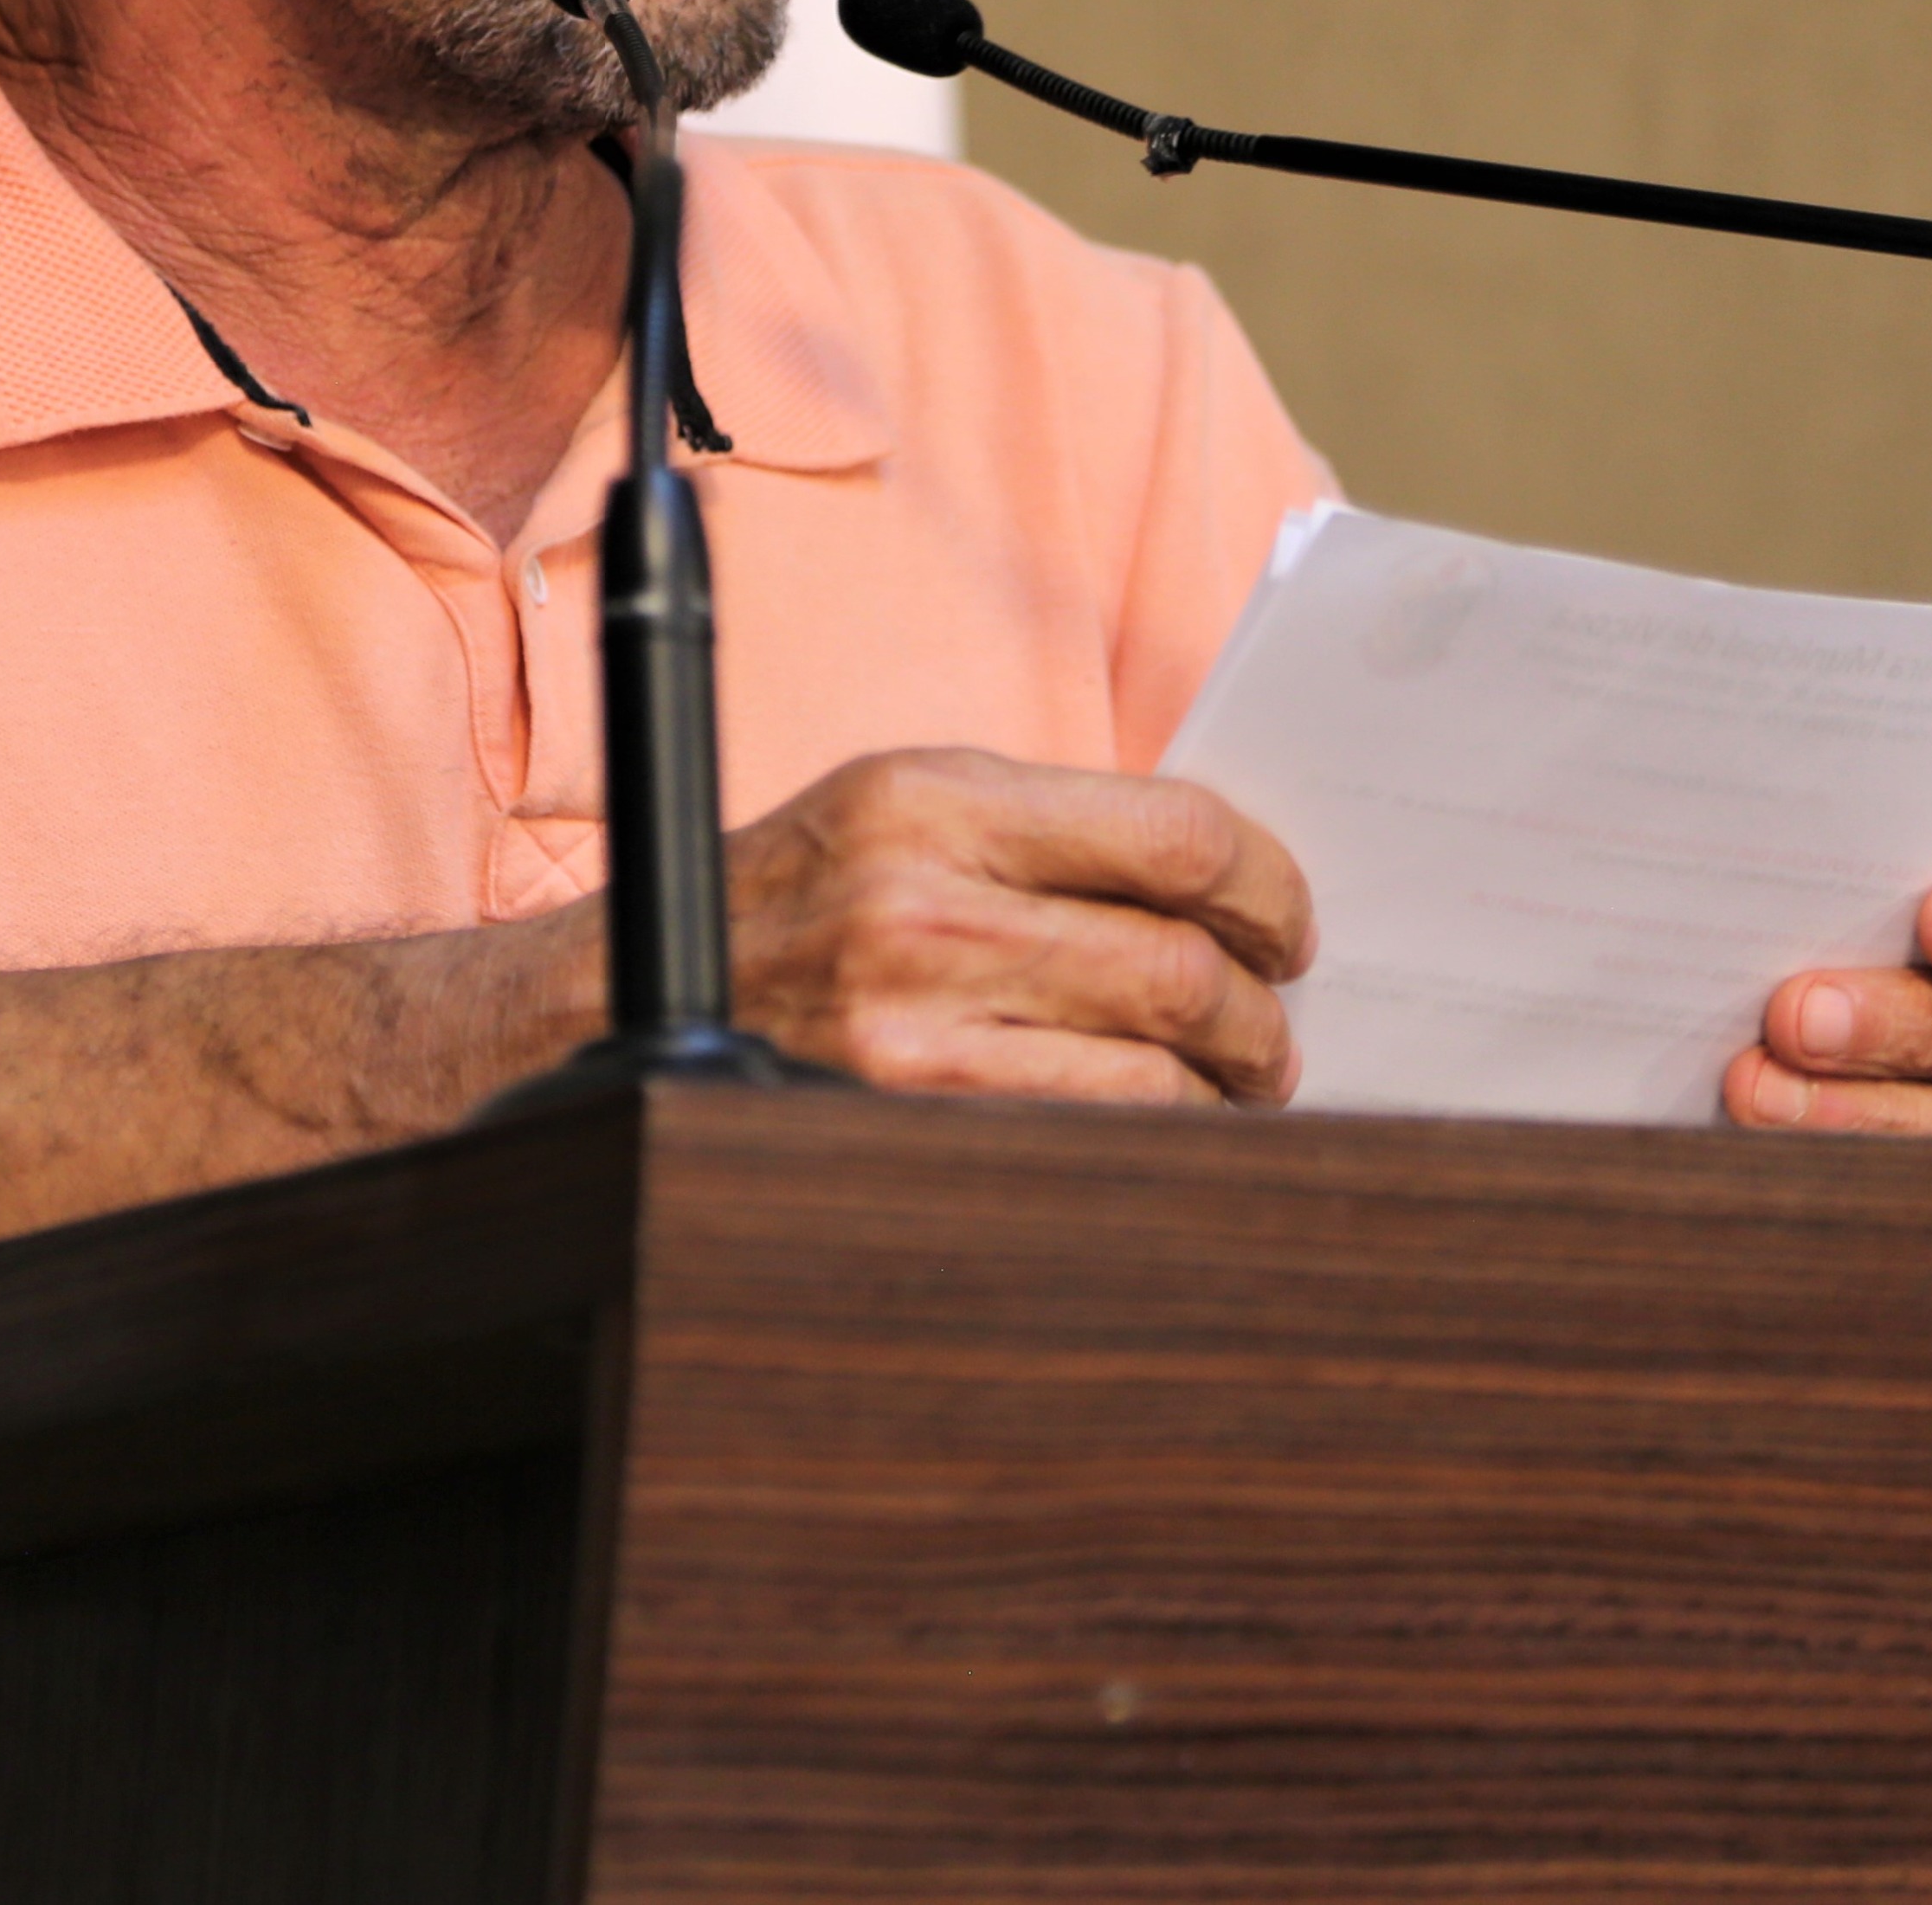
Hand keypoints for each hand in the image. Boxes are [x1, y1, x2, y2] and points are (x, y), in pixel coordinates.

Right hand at [726, 749, 1311, 1105]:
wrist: (646, 985)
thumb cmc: (805, 892)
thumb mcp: (903, 806)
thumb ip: (1048, 827)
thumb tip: (1219, 881)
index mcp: (934, 798)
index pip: (1176, 836)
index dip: (1267, 885)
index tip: (1285, 920)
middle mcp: (923, 906)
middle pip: (1180, 967)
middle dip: (1262, 1007)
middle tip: (1274, 1021)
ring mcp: (911, 1027)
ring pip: (1153, 1070)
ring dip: (1223, 1085)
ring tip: (1233, 1080)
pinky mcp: (906, 1119)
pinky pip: (1089, 1134)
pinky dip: (1152, 1131)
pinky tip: (1157, 1116)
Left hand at [1728, 844, 1931, 1142]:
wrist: (1876, 1047)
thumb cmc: (1891, 942)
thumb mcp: (1907, 905)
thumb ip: (1881, 891)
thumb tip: (1778, 877)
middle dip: (1918, 1027)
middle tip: (1802, 1015)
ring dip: (1874, 1112)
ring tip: (1765, 1090)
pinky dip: (1859, 1169)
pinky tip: (1779, 1140)